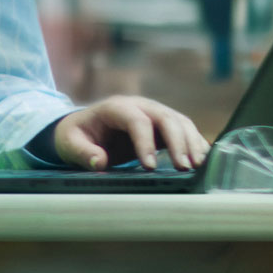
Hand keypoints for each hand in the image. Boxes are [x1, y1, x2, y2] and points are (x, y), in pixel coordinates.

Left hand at [52, 95, 209, 172]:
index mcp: (115, 107)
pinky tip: (202, 160)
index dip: (145, 142)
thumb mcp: (70, 143)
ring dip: (191, 142)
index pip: (136, 120)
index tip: (150, 167)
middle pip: (164, 117)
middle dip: (177, 142)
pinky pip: (184, 130)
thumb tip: (99, 162)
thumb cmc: (76, 135)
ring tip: (197, 165)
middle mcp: (139, 106)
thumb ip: (83, 152)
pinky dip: (195, 142)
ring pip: (179, 121)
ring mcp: (154, 113)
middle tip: (183, 167)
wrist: (84, 127)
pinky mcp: (162, 125)